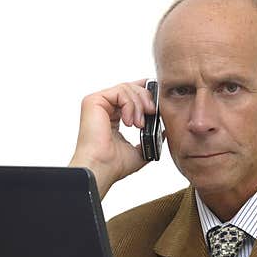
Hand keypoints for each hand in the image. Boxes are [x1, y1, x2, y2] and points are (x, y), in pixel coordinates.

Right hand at [68, 79, 155, 197]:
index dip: (144, 94)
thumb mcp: (140, 150)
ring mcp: (98, 104)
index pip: (129, 96)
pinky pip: (120, 91)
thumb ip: (150, 139)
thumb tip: (163, 131)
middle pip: (130, 88)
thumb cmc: (114, 164)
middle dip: (146, 98)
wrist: (101, 168)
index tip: (157, 102)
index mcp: (112, 118)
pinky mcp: (93, 101)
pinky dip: (130, 105)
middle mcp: (104, 108)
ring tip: (139, 124)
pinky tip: (129, 122)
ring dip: (139, 104)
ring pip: (127, 88)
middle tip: (152, 112)